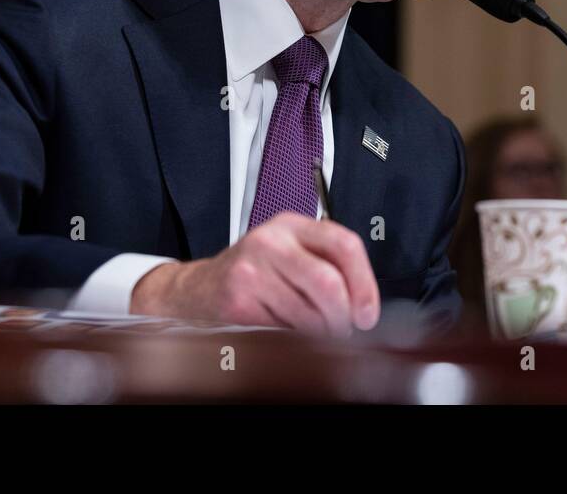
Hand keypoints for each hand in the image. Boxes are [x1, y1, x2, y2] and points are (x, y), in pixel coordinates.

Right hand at [129, 213, 380, 336]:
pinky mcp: (238, 301)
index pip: (344, 245)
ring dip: (318, 334)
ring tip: (312, 332)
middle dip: (342, 317)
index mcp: (292, 226)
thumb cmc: (253, 273)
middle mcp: (271, 242)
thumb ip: (327, 264)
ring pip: (307, 313)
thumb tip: (364, 304)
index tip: (367, 313)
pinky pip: (282, 331)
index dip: (365, 284)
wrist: (198, 289)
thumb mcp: (288, 253)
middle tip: (343, 330)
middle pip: (328, 283)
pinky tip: (285, 332)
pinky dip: (292, 340)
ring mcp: (251, 271)